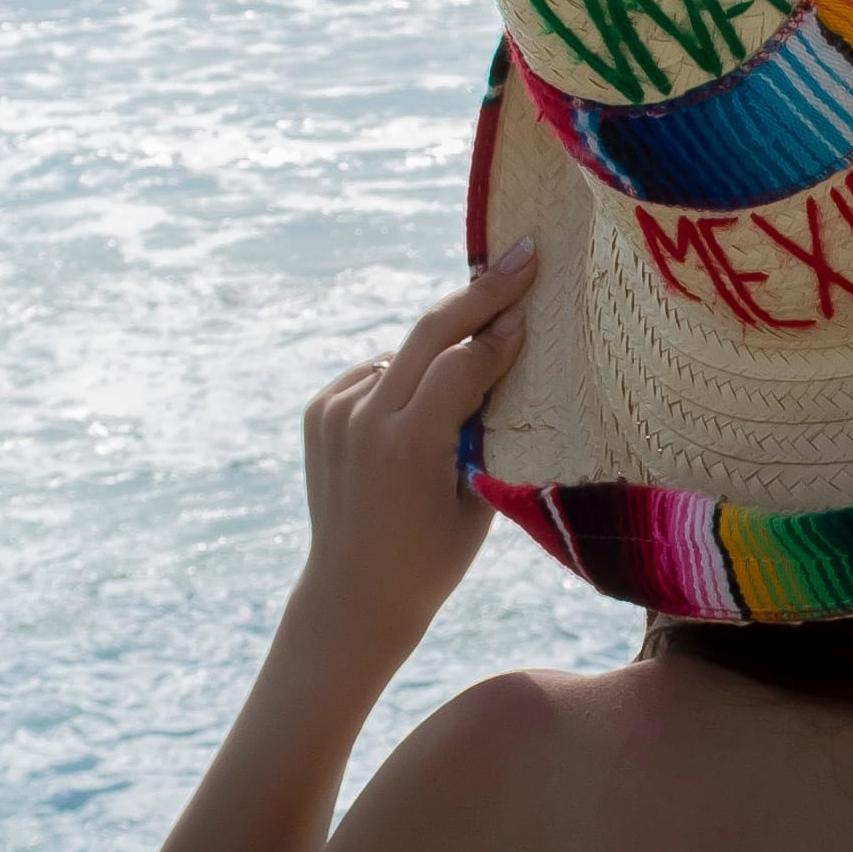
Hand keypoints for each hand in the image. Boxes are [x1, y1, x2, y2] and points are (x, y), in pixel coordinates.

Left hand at [292, 246, 533, 661]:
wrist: (352, 595)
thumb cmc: (431, 558)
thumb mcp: (478, 497)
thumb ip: (488, 424)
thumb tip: (506, 350)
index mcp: (409, 444)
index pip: (464, 362)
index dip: (502, 332)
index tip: (533, 301)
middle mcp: (364, 419)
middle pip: (429, 331)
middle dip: (480, 292)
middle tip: (522, 257)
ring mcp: (335, 413)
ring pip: (403, 355)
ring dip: (437, 356)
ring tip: (461, 392)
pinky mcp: (319, 412)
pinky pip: (375, 374)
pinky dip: (402, 381)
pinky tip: (415, 417)